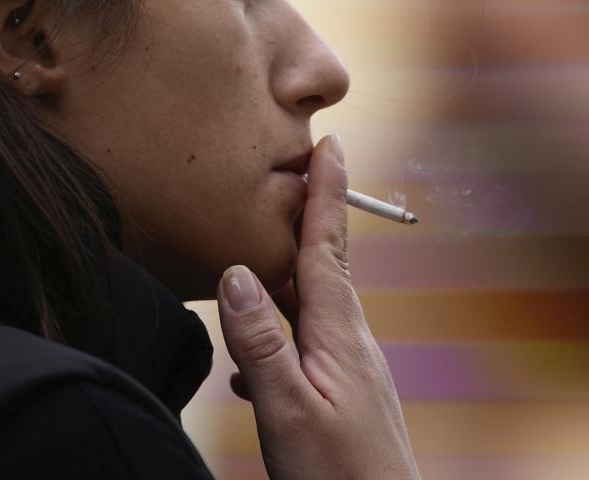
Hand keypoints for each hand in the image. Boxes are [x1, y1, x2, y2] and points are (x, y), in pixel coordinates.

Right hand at [217, 134, 420, 479]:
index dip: (328, 193)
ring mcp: (353, 369)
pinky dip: (283, 332)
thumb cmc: (339, 479)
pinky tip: (258, 359)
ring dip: (293, 271)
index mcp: (338, 335)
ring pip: (316, 304)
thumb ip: (260, 344)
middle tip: (302, 172)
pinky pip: (310, 345)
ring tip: (268, 253)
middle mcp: (352, 342)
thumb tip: (236, 271)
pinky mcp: (347, 396)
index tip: (330, 143)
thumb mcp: (288, 411)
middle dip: (314, 215)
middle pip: (326, 265)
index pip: (326, 248)